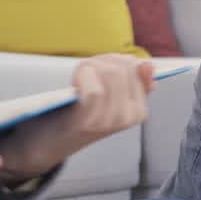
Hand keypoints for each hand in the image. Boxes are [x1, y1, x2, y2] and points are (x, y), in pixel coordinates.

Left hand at [0, 55, 155, 179]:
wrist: (52, 141)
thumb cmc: (80, 114)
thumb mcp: (112, 99)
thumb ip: (134, 83)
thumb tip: (148, 65)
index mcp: (139, 111)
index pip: (139, 67)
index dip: (117, 58)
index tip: (100, 65)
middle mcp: (130, 117)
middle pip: (123, 68)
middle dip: (102, 60)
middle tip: (87, 69)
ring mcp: (111, 121)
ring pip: (111, 74)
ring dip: (91, 66)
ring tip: (80, 75)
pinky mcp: (90, 122)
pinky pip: (95, 90)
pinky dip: (83, 78)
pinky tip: (75, 82)